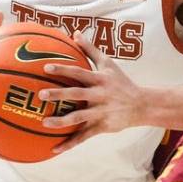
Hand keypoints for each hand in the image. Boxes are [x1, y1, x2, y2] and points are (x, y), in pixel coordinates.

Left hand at [39, 31, 143, 152]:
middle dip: (59, 94)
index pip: (79, 73)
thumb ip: (90, 49)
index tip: (46, 68)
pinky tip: (54, 149)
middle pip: (76, 94)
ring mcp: (100, 112)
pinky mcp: (102, 127)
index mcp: (99, 80)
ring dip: (61, 121)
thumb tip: (75, 33)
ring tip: (44, 122)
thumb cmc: (121, 82)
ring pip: (78, 118)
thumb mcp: (108, 64)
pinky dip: (69, 143)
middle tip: (40, 95)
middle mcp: (99, 96)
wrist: (141, 105)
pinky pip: (83, 137)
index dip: (63, 70)